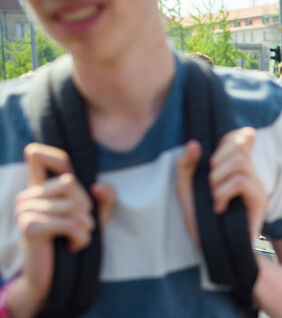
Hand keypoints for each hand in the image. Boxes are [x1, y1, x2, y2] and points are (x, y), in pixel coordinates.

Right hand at [13, 144, 115, 308]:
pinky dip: (82, 238)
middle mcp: (27, 196)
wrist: (51, 278)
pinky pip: (70, 224)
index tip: (69, 172)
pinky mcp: (30, 227)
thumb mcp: (93, 217)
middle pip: (69, 182)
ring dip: (86, 226)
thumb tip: (101, 187)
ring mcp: (25, 210)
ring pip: (72, 205)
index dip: (53, 154)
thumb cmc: (72, 242)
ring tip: (78, 238)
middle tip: (82, 226)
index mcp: (39, 189)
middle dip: (87, 206)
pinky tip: (75, 247)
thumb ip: (104, 200)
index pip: (36, 156)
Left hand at [177, 127, 265, 244]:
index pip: (242, 138)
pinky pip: (242, 181)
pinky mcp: (260, 199)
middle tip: (210, 185)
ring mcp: (257, 186)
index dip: (229, 139)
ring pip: (241, 162)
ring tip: (214, 197)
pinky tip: (219, 208)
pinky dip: (224, 192)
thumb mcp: (187, 191)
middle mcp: (250, 174)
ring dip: (218, 178)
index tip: (213, 160)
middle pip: (240, 147)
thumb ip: (186, 167)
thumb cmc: (202, 222)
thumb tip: (194, 143)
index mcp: (236, 169)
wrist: (214, 251)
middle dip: (217, 162)